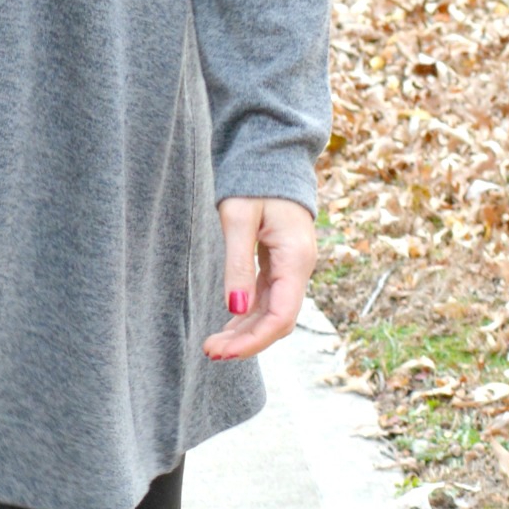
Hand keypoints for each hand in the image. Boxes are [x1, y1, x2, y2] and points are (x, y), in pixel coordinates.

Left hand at [203, 196, 315, 362]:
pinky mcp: (280, 263)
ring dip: (245, 332)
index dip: (253, 340)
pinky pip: (267, 299)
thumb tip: (236, 309)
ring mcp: (291, 267)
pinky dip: (248, 315)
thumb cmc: (255, 182)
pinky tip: (228, 325)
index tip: (222, 351)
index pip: (281, 316)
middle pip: (278, 320)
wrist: (271, 156)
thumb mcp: (239, 219)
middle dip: (246, 341)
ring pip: (272, 312)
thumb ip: (238, 264)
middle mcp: (299, 268)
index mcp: (296, 258)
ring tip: (213, 345)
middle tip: (209, 352)